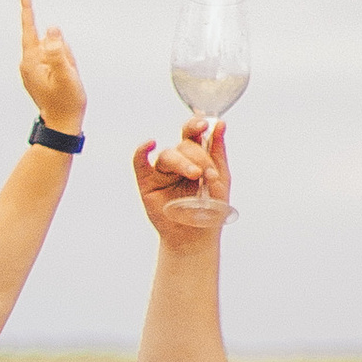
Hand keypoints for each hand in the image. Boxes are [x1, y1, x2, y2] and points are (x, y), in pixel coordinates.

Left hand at [16, 0, 86, 132]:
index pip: (30, 27)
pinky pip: (54, 61)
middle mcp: (27, 63)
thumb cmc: (67, 101)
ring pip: (54, 52)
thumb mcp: (68, 73)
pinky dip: (63, 67)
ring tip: (69, 80)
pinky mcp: (37, 76)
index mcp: (31, 61)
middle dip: (63, 52)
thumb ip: (59, 50)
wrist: (62, 125)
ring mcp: (32, 71)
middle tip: (69, 73)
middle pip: (49, 42)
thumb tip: (52, 29)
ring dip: (65, 61)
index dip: (28, 7)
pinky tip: (66, 82)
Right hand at [133, 120, 230, 238]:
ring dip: (181, 162)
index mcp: (195, 157)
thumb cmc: (210, 209)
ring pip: (167, 155)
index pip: (193, 135)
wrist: (197, 237)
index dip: (196, 125)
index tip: (205, 124)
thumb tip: (220, 124)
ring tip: (194, 175)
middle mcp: (177, 162)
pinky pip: (139, 162)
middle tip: (205, 174)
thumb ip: (218, 150)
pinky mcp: (147, 184)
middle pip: (182, 146)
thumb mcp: (221, 178)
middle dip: (197, 156)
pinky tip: (150, 144)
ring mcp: (161, 172)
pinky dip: (142, 151)